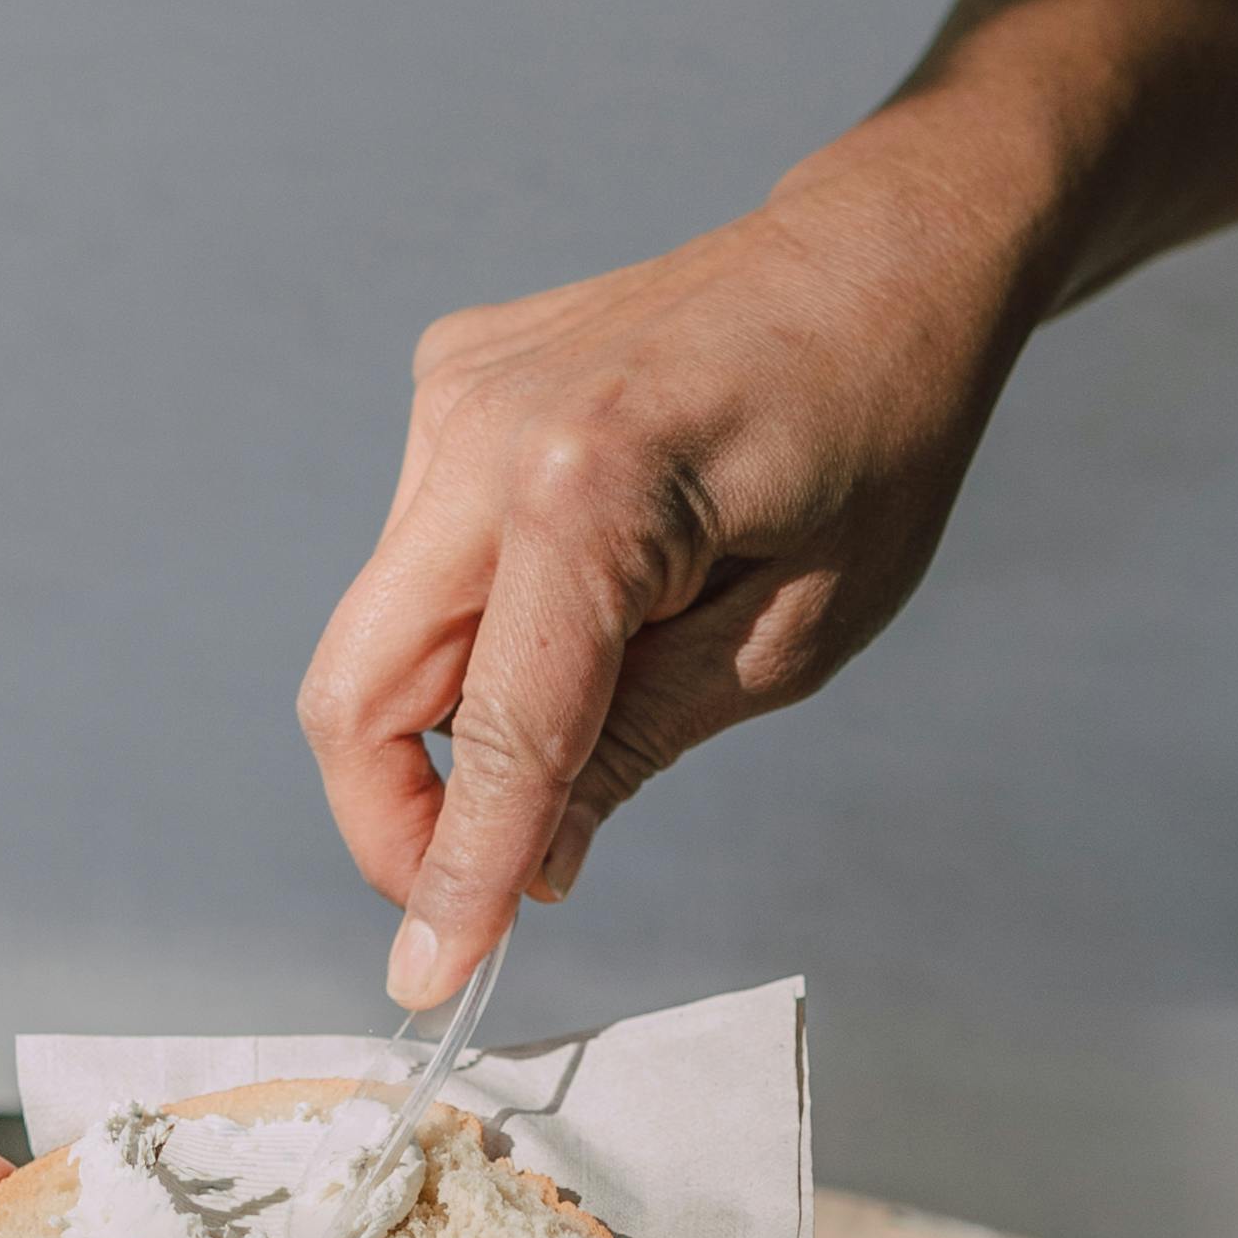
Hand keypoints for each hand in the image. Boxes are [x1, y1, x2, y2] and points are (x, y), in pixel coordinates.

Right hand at [297, 111, 1047, 1002]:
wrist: (878, 256)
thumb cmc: (874, 439)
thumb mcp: (790, 636)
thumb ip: (636, 747)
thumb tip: (530, 868)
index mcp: (592, 489)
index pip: (495, 731)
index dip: (456, 874)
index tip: (429, 981)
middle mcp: (486, 431)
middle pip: (358, 686)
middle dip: (397, 820)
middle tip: (476, 898)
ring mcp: (451, 396)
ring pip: (379, 632)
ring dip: (451, 718)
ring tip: (595, 704)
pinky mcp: (447, 383)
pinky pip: (419, 557)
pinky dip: (474, 626)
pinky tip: (589, 597)